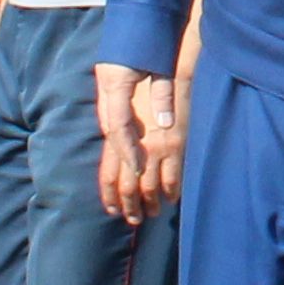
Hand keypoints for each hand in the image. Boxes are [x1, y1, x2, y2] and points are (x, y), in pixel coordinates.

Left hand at [95, 61, 184, 221]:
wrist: (169, 65)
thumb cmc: (146, 79)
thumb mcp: (123, 101)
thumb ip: (120, 127)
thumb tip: (117, 155)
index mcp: (117, 134)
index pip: (107, 172)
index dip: (108, 193)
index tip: (111, 208)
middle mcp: (135, 144)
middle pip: (127, 185)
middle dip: (129, 206)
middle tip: (132, 219)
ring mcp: (156, 146)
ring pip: (149, 186)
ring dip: (149, 204)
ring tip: (151, 214)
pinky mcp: (176, 144)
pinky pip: (173, 177)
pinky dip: (170, 191)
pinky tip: (170, 198)